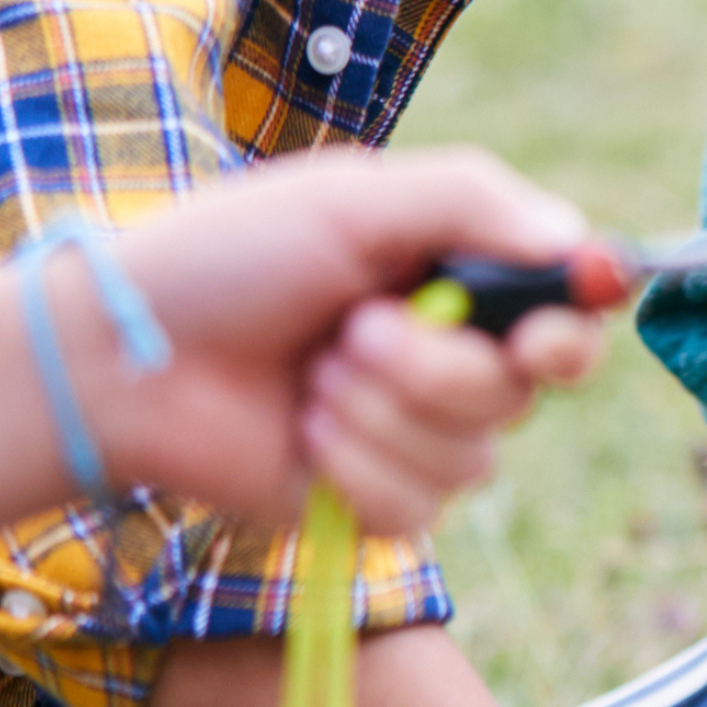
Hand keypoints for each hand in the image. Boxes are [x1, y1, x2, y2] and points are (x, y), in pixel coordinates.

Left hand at [88, 150, 614, 537]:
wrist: (124, 357)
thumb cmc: (226, 259)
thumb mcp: (352, 197)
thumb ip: (476, 203)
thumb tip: (582, 248)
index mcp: (458, 272)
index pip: (570, 308)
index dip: (573, 323)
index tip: (543, 333)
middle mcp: (451, 354)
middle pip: (528, 388)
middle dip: (437, 366)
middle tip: (352, 332)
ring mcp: (414, 432)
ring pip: (476, 455)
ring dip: (381, 415)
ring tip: (309, 379)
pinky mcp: (371, 500)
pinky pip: (418, 508)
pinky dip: (356, 470)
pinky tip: (302, 436)